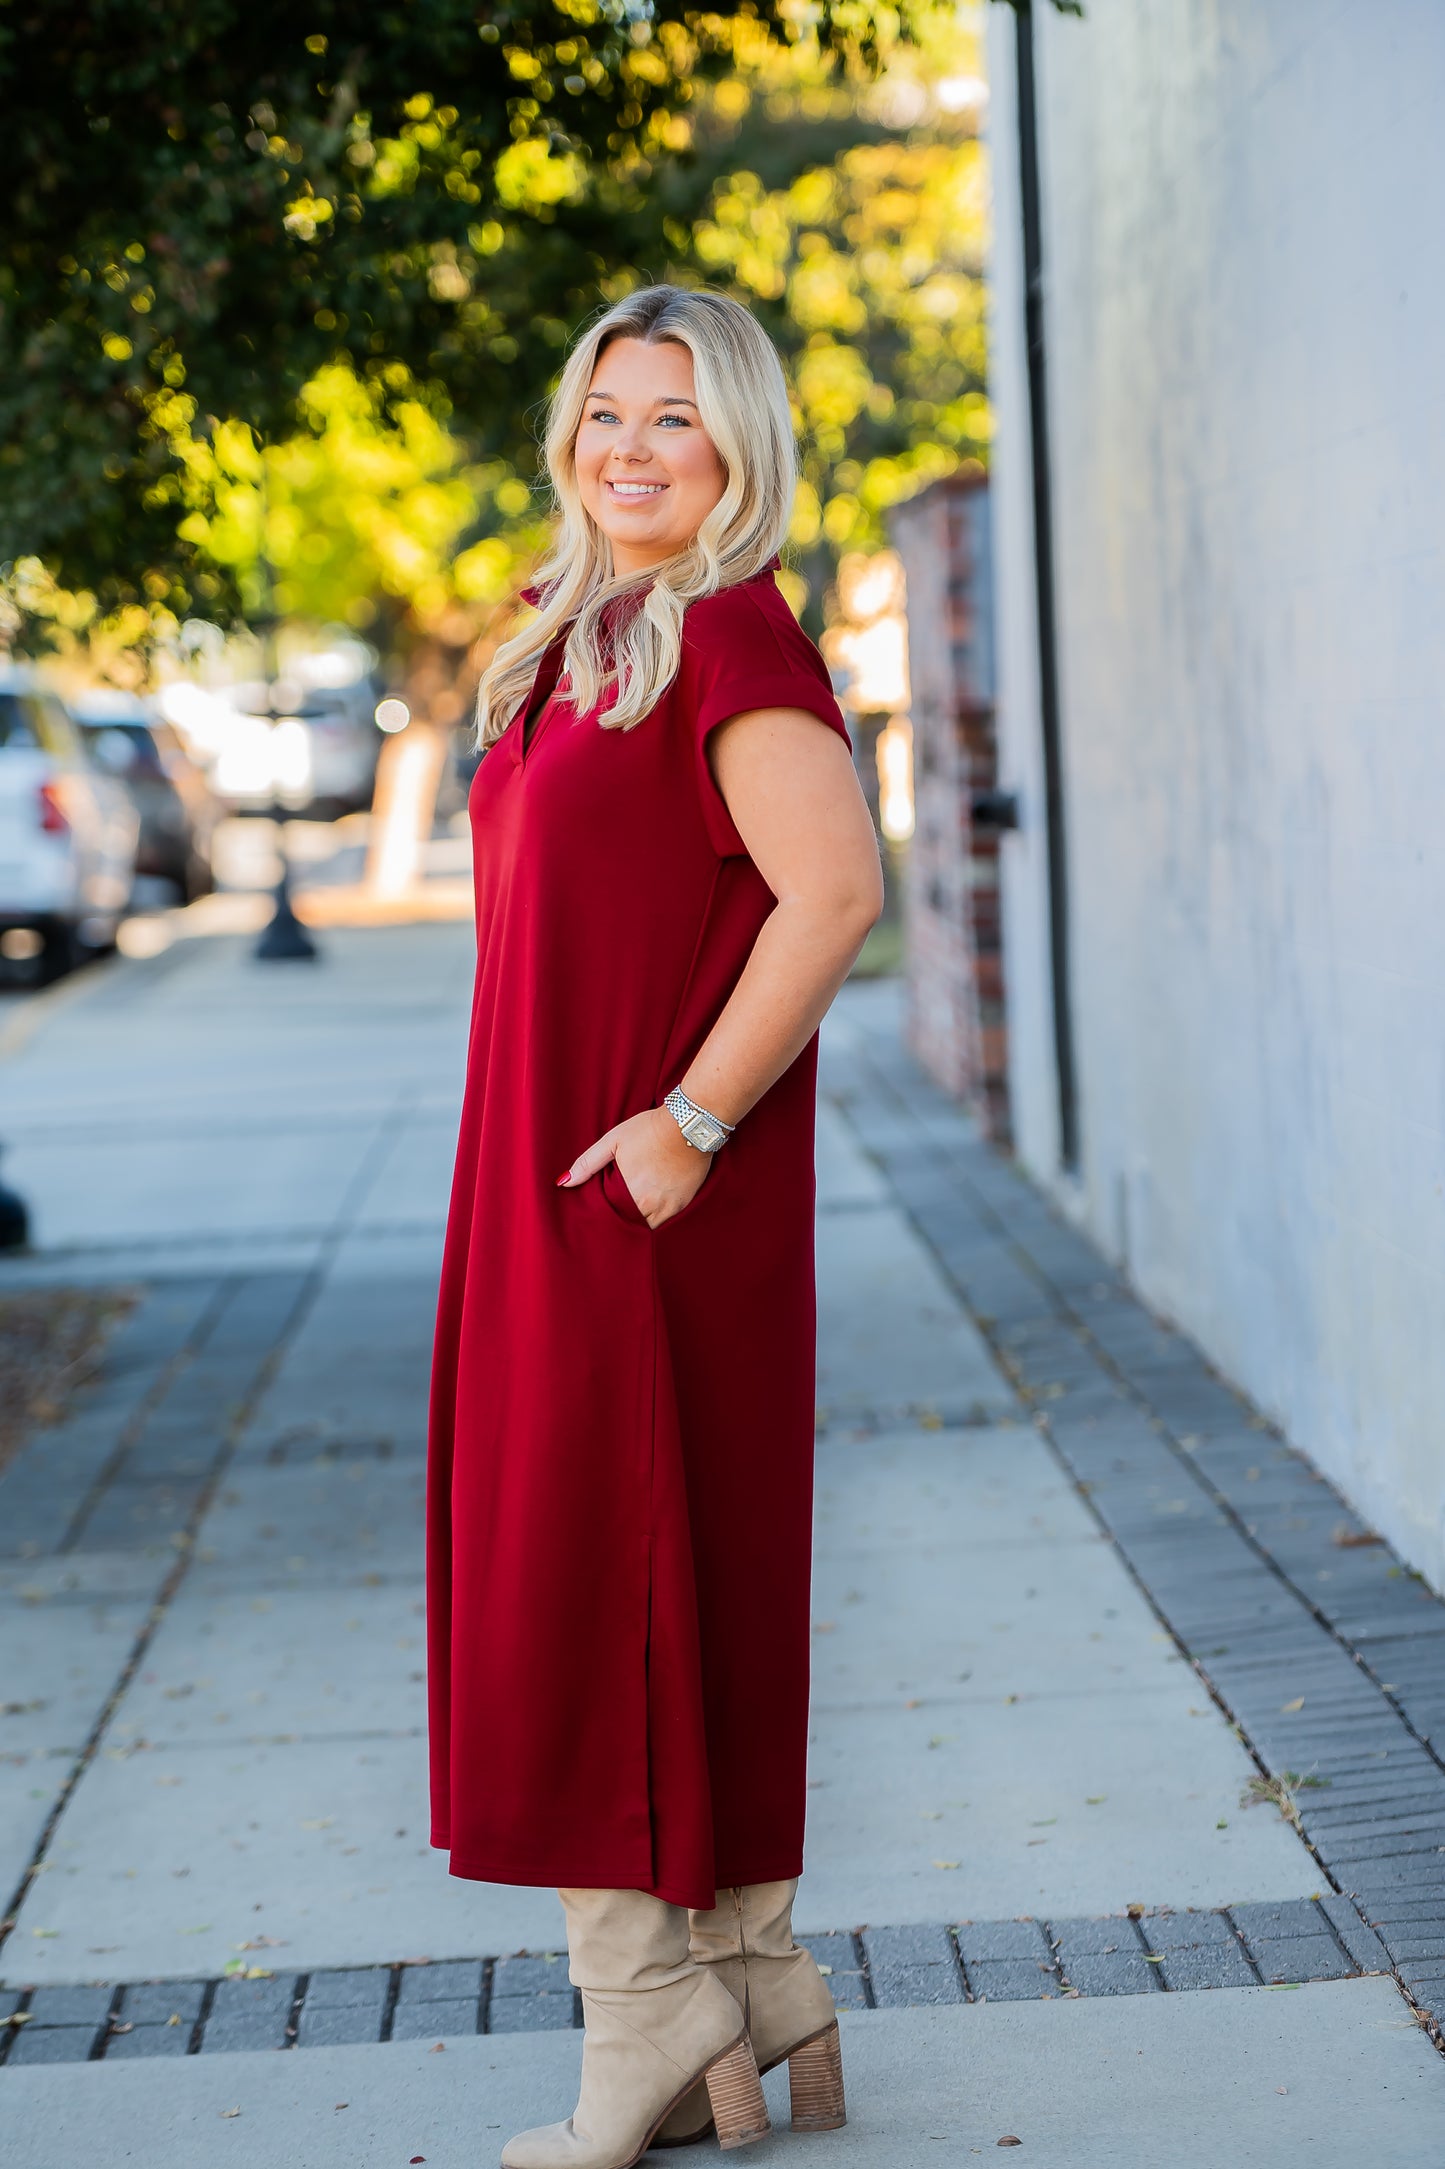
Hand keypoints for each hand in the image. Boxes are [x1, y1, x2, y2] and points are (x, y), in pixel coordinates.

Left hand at [559, 1107, 711, 1228]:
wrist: (687, 1124)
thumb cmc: (648, 1129)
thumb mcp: (613, 1140)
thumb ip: (588, 1163)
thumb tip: (564, 1182)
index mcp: (626, 1190)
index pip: (609, 1216)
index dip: (603, 1216)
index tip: (600, 1212)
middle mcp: (646, 1203)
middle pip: (627, 1224)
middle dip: (620, 1221)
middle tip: (614, 1212)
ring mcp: (666, 1206)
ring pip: (646, 1226)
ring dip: (638, 1221)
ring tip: (632, 1209)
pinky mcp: (682, 1204)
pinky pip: (665, 1222)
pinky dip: (655, 1219)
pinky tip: (650, 1206)